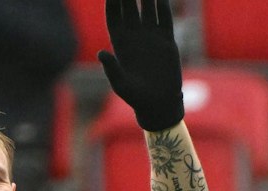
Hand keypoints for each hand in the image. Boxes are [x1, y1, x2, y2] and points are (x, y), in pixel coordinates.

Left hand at [99, 0, 183, 132]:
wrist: (159, 104)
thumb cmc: (136, 98)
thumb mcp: (121, 86)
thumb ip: (111, 69)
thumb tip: (100, 53)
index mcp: (120, 42)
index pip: (114, 15)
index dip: (113, 1)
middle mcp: (134, 35)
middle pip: (129, 6)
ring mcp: (150, 36)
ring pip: (148, 7)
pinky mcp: (166, 40)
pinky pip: (165, 18)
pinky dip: (164, 5)